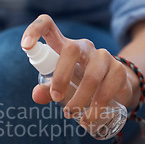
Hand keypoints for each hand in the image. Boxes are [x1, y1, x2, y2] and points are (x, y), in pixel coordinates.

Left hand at [21, 14, 135, 125]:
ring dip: (80, 99)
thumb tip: (36, 96)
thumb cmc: (80, 82)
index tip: (25, 46)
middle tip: (56, 99)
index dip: (35, 31)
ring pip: (91, 75)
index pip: (48, 26)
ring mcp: (103, 56)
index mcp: (64, 46)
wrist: (115, 86)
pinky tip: (90, 117)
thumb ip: (47, 90)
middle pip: (70, 51)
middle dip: (61, 77)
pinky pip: (108, 87)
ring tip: (71, 114)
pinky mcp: (119, 70)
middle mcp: (84, 47)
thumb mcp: (60, 85)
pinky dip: (97, 106)